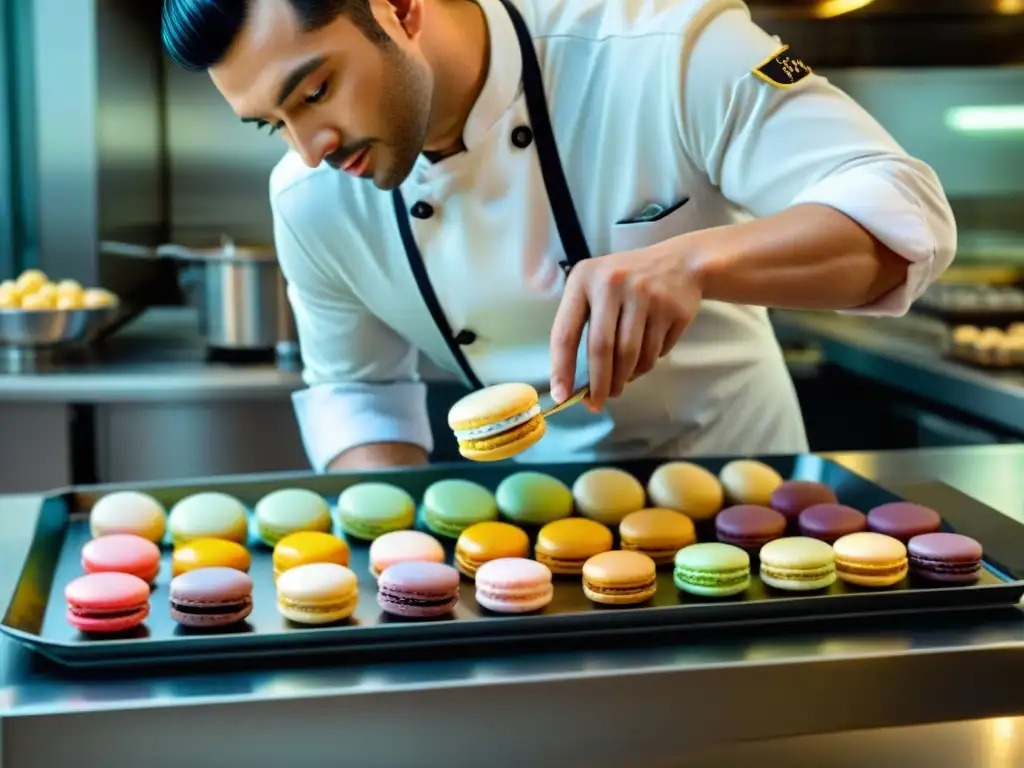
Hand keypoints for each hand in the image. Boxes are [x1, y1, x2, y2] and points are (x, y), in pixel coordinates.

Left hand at [549, 245, 702, 411]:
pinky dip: (645, 366)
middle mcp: (612, 283)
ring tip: (619, 385)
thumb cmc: (627, 282)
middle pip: (601, 348)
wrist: (681, 263)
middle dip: (598, 384)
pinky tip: (641, 362)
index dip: (561, 368)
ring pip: (630, 355)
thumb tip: (573, 382)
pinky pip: (654, 352)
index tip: (562, 395)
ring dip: (623, 378)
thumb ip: (581, 324)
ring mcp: (645, 294)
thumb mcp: (596, 286)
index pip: (566, 332)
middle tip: (596, 403)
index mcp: (584, 278)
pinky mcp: (671, 309)